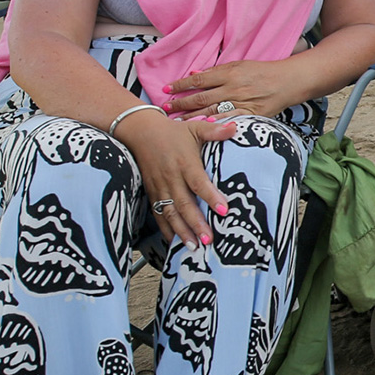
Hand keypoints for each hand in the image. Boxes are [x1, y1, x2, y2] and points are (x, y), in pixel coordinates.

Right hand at [117, 112, 238, 249]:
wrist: (140, 132)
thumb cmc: (172, 132)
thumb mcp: (194, 127)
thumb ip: (214, 131)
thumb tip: (235, 128)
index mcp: (185, 162)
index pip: (198, 182)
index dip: (210, 196)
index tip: (223, 210)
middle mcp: (171, 177)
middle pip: (184, 203)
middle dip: (196, 223)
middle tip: (209, 240)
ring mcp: (160, 187)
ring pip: (170, 213)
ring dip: (181, 231)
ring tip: (194, 247)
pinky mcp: (152, 193)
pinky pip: (158, 214)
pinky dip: (166, 229)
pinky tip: (174, 242)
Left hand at [163, 59, 299, 119]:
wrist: (287, 81)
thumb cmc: (263, 71)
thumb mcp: (239, 65)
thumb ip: (217, 71)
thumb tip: (195, 74)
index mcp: (228, 74)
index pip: (198, 80)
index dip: (180, 85)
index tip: (166, 90)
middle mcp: (232, 88)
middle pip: (200, 97)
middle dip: (180, 103)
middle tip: (164, 109)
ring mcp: (240, 102)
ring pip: (211, 110)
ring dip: (191, 116)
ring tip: (176, 121)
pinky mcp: (249, 114)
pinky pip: (229, 120)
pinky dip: (215, 123)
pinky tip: (202, 128)